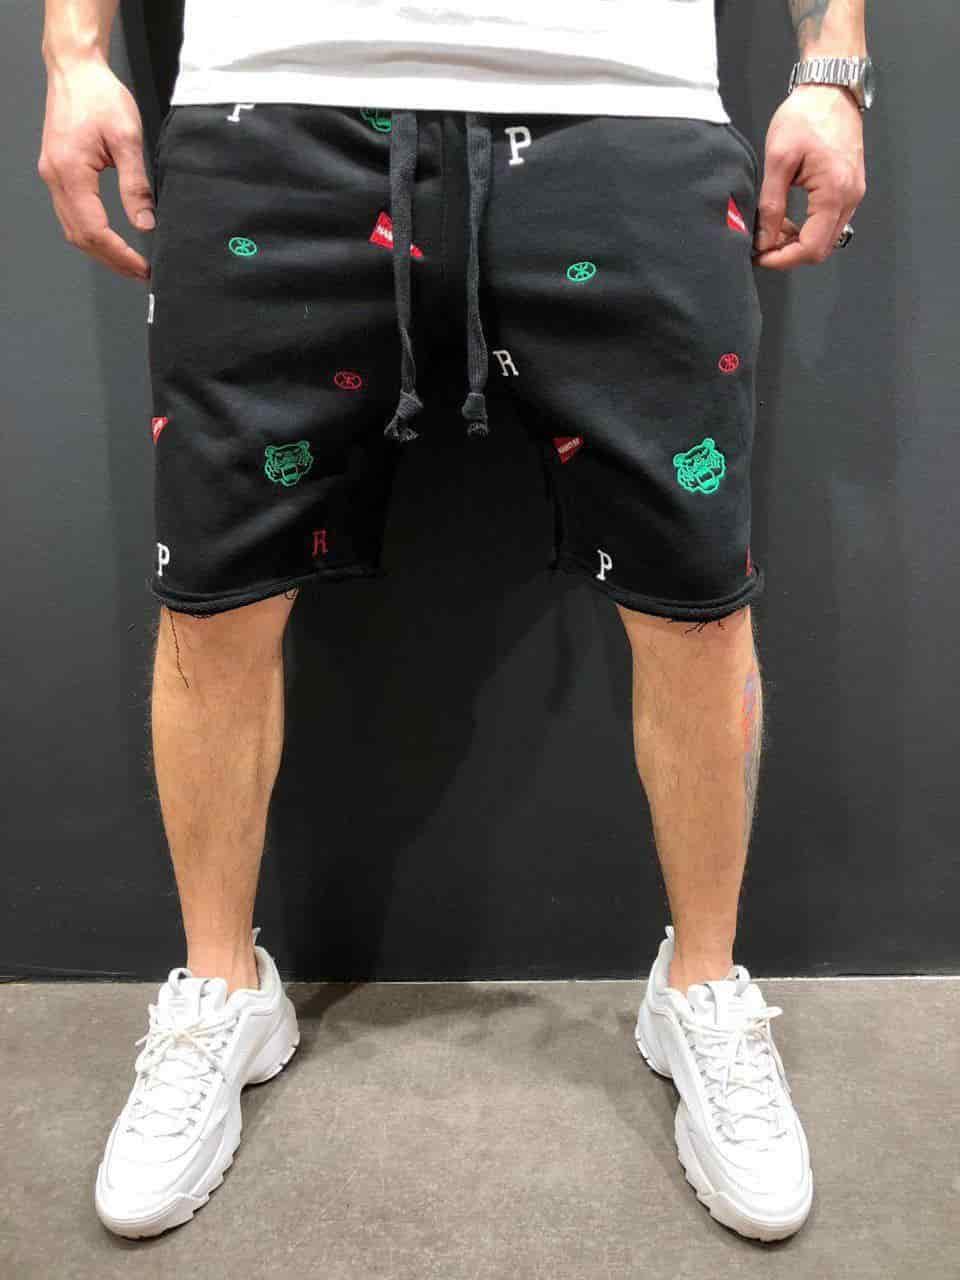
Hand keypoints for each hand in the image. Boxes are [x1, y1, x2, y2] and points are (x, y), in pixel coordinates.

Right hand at [38, 56, 154, 279]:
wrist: (76, 70)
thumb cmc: (99, 95)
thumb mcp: (128, 139)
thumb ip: (136, 185)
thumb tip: (145, 223)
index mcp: (71, 172)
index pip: (94, 230)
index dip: (119, 254)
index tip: (141, 267)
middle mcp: (55, 178)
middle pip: (80, 236)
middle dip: (110, 259)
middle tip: (139, 272)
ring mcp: (53, 176)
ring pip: (72, 228)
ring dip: (100, 249)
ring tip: (129, 261)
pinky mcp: (58, 172)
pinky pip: (71, 213)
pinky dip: (91, 232)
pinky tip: (110, 239)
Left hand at [753, 84, 866, 270]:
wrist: (831, 88)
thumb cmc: (806, 115)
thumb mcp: (778, 159)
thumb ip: (771, 205)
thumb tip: (764, 239)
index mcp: (835, 192)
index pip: (811, 248)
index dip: (782, 259)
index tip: (759, 256)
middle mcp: (850, 197)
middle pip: (820, 249)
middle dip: (788, 253)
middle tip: (762, 245)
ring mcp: (853, 194)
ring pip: (825, 238)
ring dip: (797, 242)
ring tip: (771, 229)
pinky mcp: (849, 188)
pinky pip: (830, 222)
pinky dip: (807, 228)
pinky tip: (787, 219)